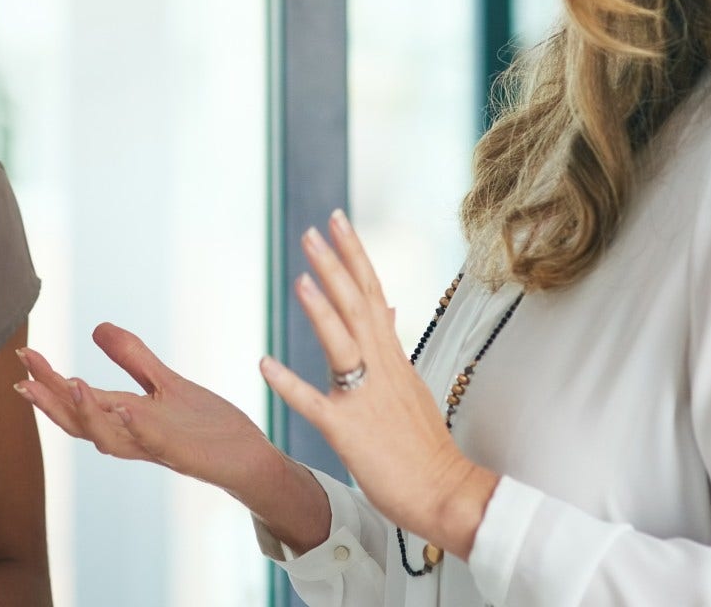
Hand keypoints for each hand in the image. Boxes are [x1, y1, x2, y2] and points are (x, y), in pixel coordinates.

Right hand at [15, 323, 282, 495]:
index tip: (23, 354)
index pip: (78, 399)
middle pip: (81, 422)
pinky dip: (137, 427)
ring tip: (69, 383)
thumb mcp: (166, 382)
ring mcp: (157, 446)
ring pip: (110, 437)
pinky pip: (155, 441)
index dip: (49, 379)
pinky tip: (124, 408)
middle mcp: (133, 435)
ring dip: (87, 413)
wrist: (248, 459)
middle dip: (52, 400)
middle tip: (24, 376)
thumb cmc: (206, 426)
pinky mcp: (184, 453)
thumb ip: (132, 358)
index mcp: (126, 417)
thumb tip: (96, 326)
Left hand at [259, 211, 500, 556]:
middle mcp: (381, 368)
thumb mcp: (412, 383)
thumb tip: (388, 307)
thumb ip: (393, 345)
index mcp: (393, 357)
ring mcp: (365, 398)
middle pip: (358, 305)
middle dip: (335, 265)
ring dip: (321, 309)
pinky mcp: (348, 430)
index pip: (372, 292)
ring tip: (300, 275)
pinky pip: (314, 403)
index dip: (354, 254)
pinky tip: (265, 363)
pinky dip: (289, 382)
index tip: (337, 219)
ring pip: (343, 343)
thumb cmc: (424, 444)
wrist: (445, 491)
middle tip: (312, 228)